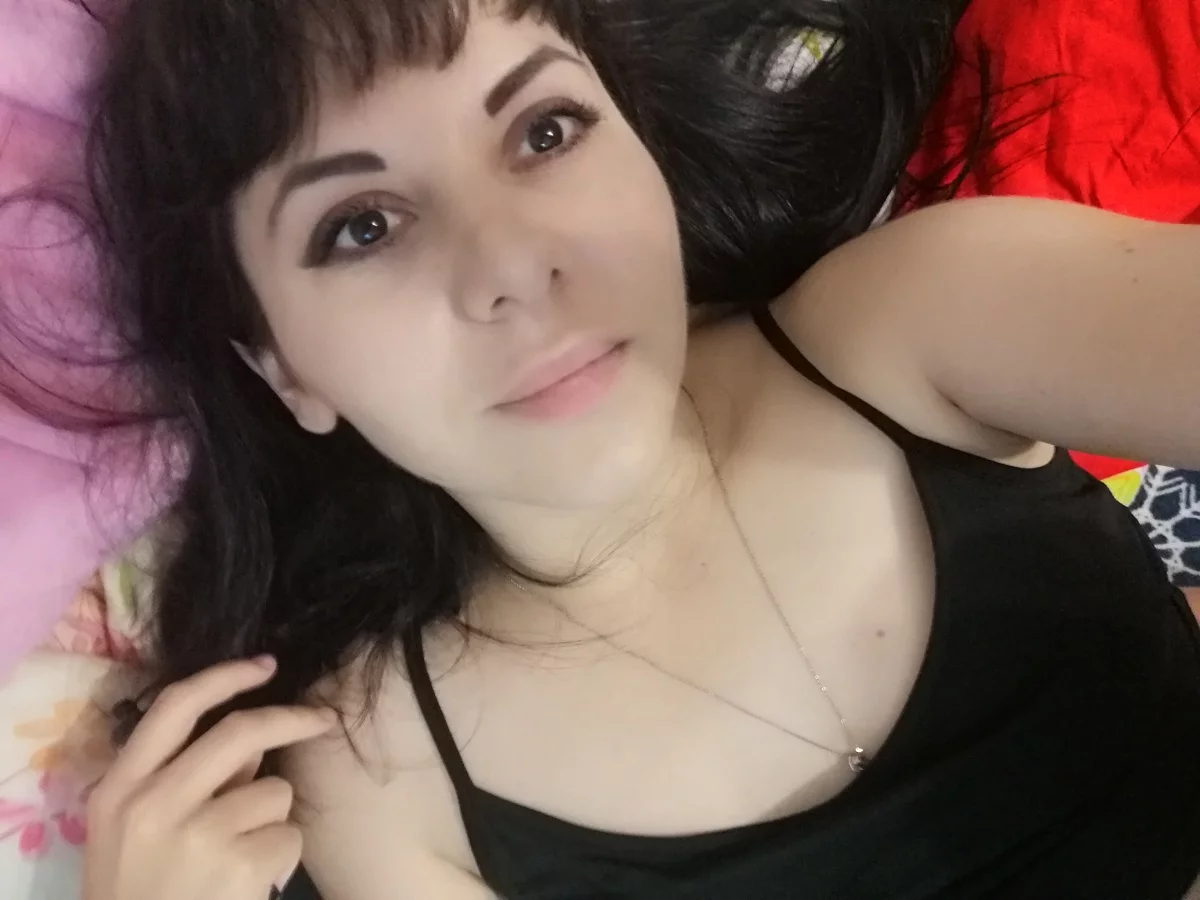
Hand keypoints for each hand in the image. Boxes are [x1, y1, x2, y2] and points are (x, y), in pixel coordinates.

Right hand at [84, 657, 335, 899]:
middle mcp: (153, 804)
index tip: (265, 665)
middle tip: (324, 718)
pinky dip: (282, 857)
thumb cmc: (140, 895)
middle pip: (240, 732)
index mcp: (119, 790)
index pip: (174, 707)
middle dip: (293, 719)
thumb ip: (180, 781)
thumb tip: (252, 737)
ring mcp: (197, 834)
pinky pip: (288, 835)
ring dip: (273, 818)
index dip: (224, 676)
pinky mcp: (238, 864)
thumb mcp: (132, 834)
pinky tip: (253, 883)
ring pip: (274, 790)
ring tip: (242, 857)